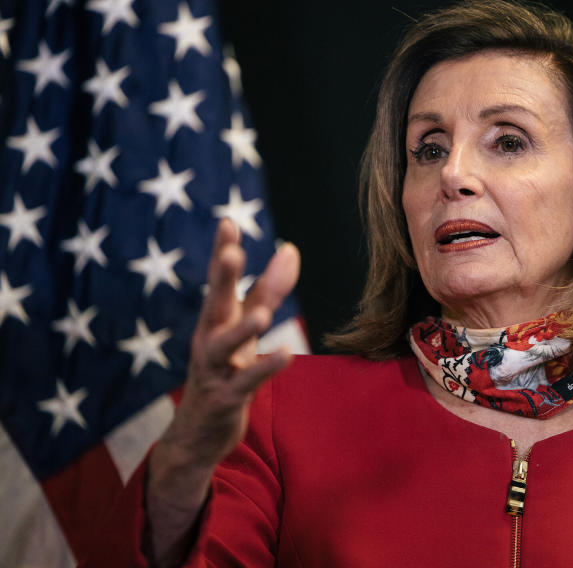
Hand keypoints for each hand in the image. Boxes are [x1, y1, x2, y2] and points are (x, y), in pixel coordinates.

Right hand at [160, 218, 299, 468]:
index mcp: (215, 320)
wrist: (198, 435)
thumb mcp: (245, 329)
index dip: (222, 252)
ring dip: (242, 329)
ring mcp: (214, 370)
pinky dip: (265, 369)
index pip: (219, 281)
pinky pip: (245, 382)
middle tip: (232, 252)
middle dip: (222, 278)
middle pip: (214, 304)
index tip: (227, 222)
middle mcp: (209, 340)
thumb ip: (268, 290)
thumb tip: (290, 249)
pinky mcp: (225, 398)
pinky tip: (287, 355)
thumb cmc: (224, 371)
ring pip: (223, 346)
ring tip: (264, 315)